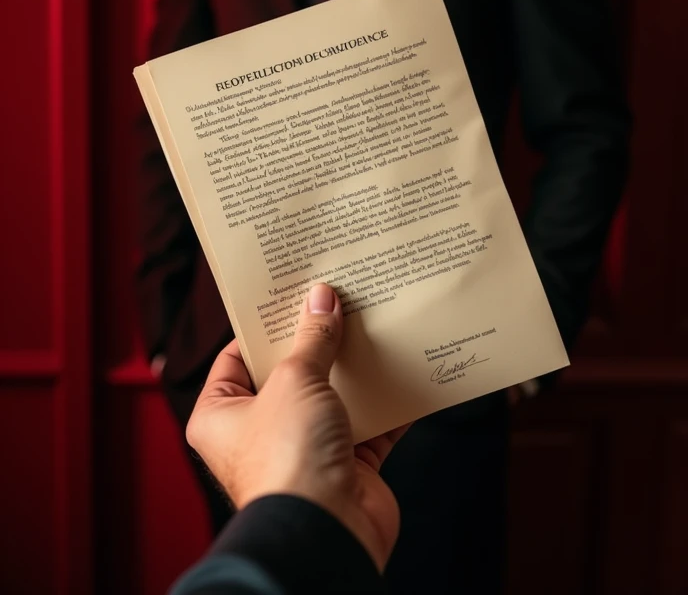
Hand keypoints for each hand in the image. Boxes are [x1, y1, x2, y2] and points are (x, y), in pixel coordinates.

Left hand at [186, 283, 407, 572]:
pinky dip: (387, 403)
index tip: (292, 295)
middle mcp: (259, 434)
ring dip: (354, 370)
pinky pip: (369, 426)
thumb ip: (312, 339)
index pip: (237, 357)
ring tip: (374, 327)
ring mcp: (304, 450)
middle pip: (290, 375)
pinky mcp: (345, 466)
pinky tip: (405, 370)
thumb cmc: (288, 459)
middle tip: (338, 303)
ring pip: (332, 398)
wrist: (327, 532)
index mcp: (221, 415)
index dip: (265, 326)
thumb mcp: (295, 380)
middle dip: (317, 344)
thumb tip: (322, 299)